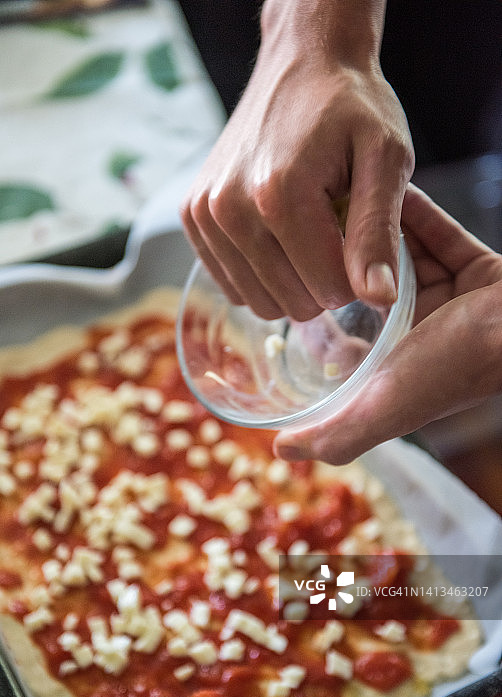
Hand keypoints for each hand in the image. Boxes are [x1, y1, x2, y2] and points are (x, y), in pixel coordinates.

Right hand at [180, 0, 413, 321]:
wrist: (302, 64)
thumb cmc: (350, 108)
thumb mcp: (386, 159)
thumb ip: (379, 233)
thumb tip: (379, 299)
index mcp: (279, 195)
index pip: (328, 290)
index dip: (356, 274)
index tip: (361, 237)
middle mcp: (230, 210)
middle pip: (292, 303)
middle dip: (323, 280)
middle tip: (334, 230)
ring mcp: (204, 215)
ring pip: (259, 301)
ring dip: (291, 280)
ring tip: (307, 230)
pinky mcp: (192, 218)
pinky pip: (233, 285)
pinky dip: (261, 274)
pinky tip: (278, 237)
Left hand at [274, 184, 501, 463]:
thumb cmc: (454, 368)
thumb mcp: (384, 410)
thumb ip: (336, 436)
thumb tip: (281, 450)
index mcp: (396, 368)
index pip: (347, 346)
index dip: (320, 325)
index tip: (285, 291)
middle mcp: (419, 334)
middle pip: (369, 297)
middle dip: (339, 270)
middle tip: (301, 236)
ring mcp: (448, 300)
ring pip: (398, 261)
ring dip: (370, 234)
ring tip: (333, 202)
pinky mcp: (474, 267)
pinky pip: (434, 233)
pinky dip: (411, 213)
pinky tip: (377, 188)